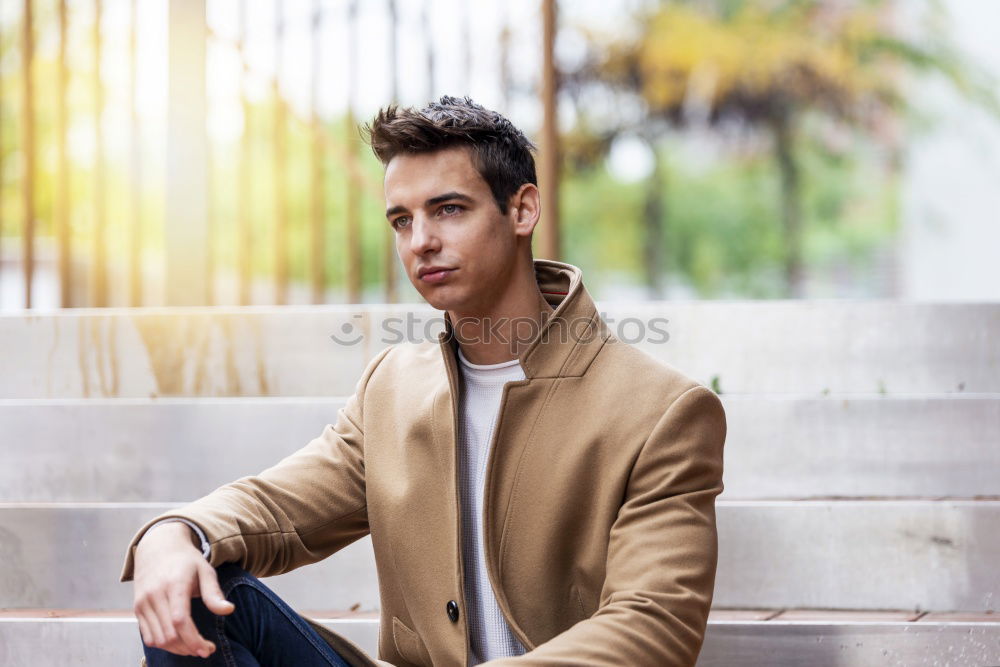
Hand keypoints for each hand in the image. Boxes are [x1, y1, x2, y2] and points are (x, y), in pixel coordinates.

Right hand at [132, 521, 235, 656]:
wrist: (158, 548)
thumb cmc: (186, 561)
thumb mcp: (205, 570)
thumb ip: (214, 593)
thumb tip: (229, 610)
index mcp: (174, 584)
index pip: (180, 620)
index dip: (193, 639)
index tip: (207, 649)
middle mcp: (155, 595)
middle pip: (169, 634)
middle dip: (189, 647)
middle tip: (205, 649)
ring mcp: (143, 603)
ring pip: (157, 639)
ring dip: (177, 649)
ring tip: (193, 647)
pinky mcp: (137, 609)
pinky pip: (148, 636)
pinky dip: (163, 645)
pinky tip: (178, 642)